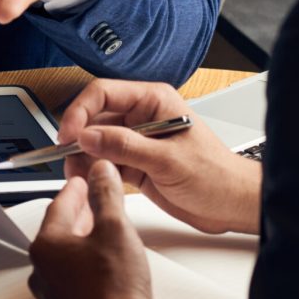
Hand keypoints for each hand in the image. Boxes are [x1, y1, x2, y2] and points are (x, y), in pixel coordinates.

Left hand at [29, 160, 152, 298]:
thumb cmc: (115, 288)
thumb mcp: (116, 228)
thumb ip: (106, 194)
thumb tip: (100, 171)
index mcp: (47, 245)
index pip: (59, 205)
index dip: (76, 189)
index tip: (84, 180)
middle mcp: (42, 271)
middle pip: (59, 232)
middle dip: (78, 215)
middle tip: (92, 203)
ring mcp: (51, 297)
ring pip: (63, 260)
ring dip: (80, 244)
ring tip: (100, 235)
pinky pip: (70, 283)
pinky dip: (83, 270)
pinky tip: (101, 271)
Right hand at [56, 79, 261, 234]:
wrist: (231, 205)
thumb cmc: (215, 175)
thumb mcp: (167, 160)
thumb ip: (126, 146)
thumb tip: (89, 136)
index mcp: (154, 100)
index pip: (104, 93)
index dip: (81, 111)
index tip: (69, 134)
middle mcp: (143, 116)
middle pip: (96, 117)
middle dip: (79, 137)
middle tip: (67, 158)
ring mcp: (138, 140)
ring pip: (97, 142)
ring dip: (83, 157)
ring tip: (77, 175)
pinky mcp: (136, 163)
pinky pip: (105, 161)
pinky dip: (94, 171)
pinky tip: (89, 181)